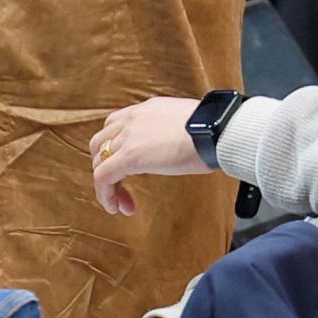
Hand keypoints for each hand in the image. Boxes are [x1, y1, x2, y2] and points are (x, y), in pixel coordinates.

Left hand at [91, 95, 204, 214]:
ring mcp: (128, 136)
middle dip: (107, 166)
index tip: (133, 171)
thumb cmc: (216, 131)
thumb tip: (184, 147)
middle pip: (102, 142)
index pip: (117, 126)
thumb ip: (177, 134)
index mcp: (148, 110)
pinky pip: (103, 176)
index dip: (117, 149)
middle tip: (123, 188)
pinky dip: (105, 194)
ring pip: (99, 160)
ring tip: (121, 203)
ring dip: (107, 183)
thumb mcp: (190, 127)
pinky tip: (115, 207)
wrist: (218, 130)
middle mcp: (133, 119)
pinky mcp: (129, 156)